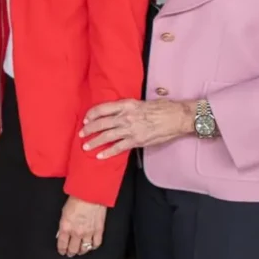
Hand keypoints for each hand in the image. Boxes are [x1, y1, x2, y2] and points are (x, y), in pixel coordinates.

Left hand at [57, 197, 105, 256]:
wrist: (90, 194)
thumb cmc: (76, 199)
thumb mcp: (64, 212)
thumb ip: (63, 225)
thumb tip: (61, 234)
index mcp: (66, 227)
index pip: (62, 244)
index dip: (62, 250)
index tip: (62, 251)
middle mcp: (76, 232)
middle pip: (73, 249)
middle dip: (71, 253)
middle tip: (70, 254)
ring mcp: (88, 233)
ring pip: (85, 249)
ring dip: (81, 251)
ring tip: (80, 251)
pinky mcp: (98, 230)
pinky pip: (96, 244)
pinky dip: (93, 246)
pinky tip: (91, 246)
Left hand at [79, 99, 194, 158]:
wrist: (177, 117)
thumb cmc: (162, 108)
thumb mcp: (141, 102)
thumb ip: (128, 108)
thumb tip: (117, 112)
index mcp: (126, 105)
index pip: (102, 108)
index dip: (92, 114)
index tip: (86, 119)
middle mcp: (125, 117)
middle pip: (101, 123)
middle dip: (89, 129)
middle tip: (81, 134)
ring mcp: (130, 129)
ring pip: (106, 136)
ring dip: (94, 142)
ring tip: (86, 146)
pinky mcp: (136, 141)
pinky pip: (118, 148)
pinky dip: (108, 152)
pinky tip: (100, 156)